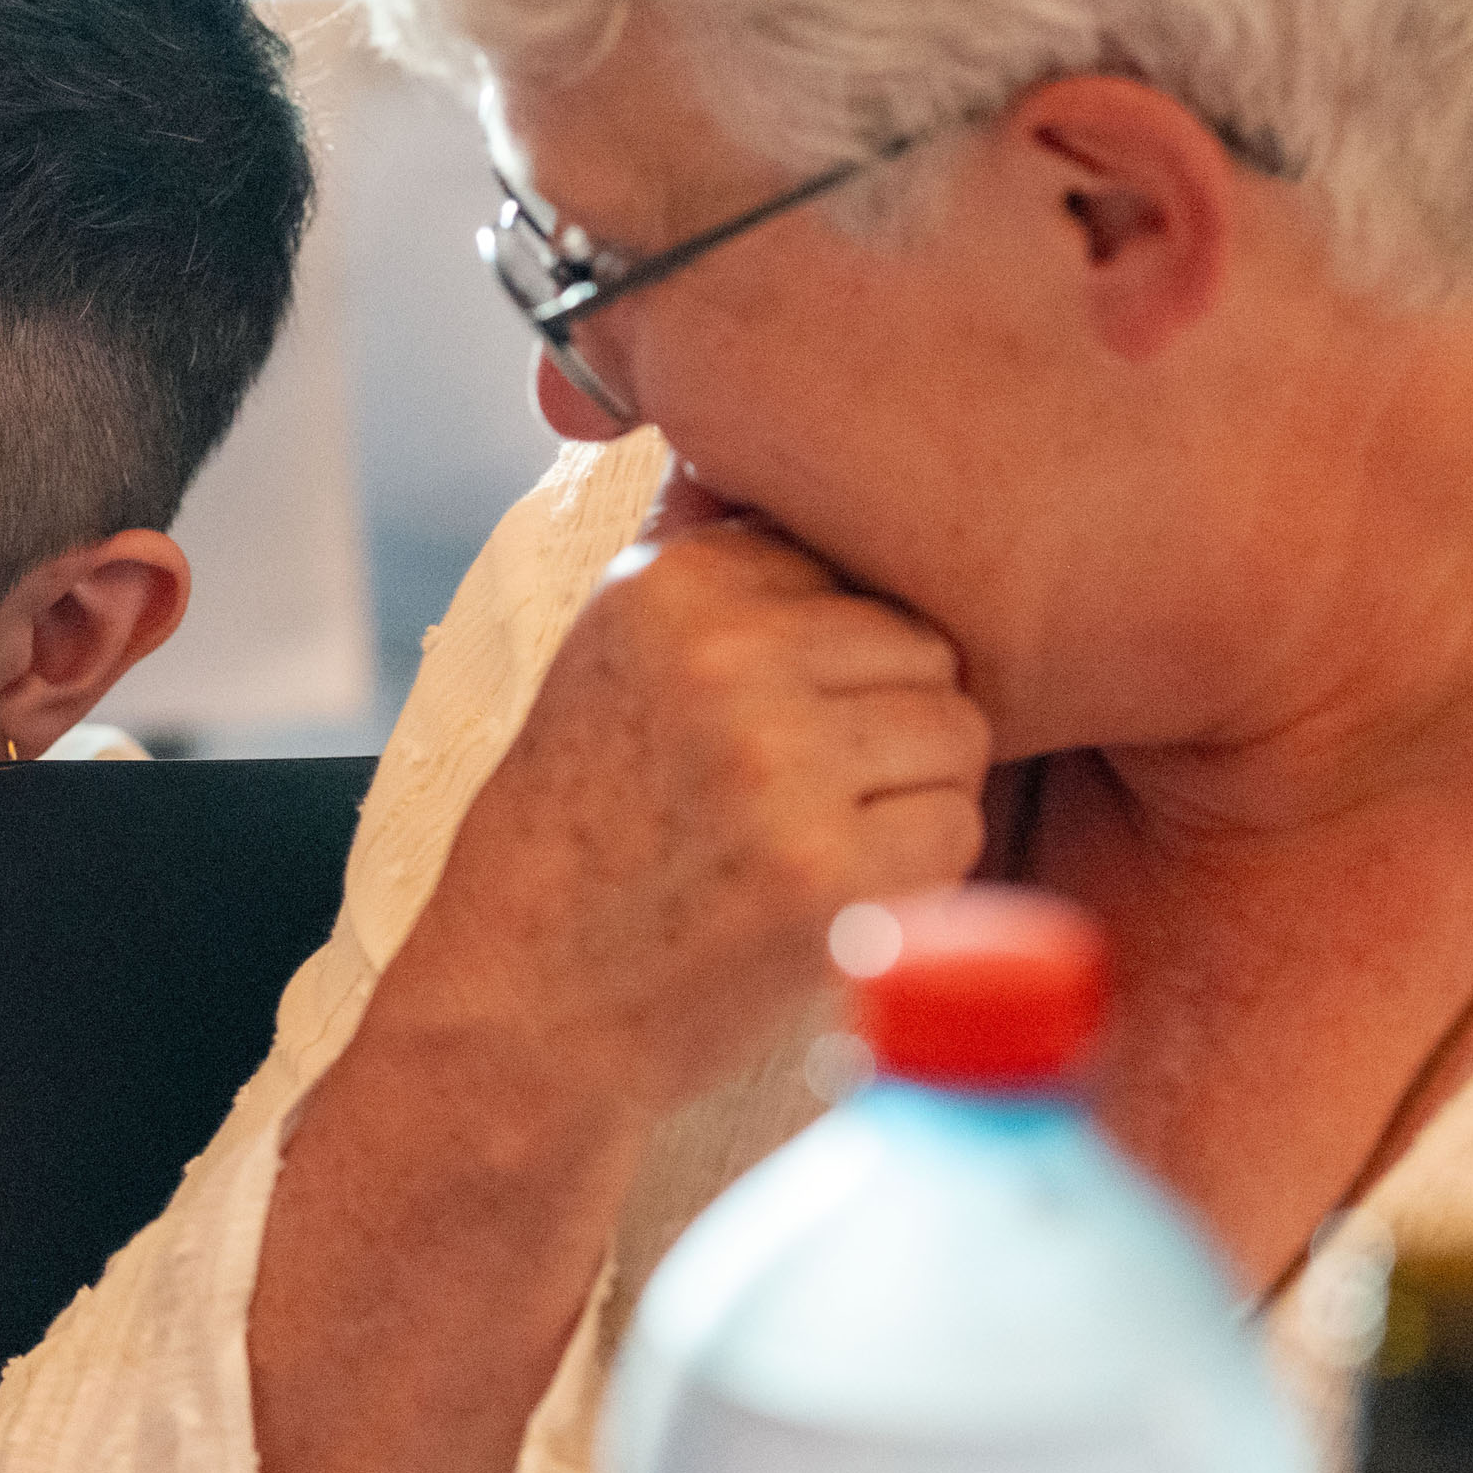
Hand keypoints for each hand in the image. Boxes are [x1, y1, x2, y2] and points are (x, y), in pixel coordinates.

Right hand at [372, 495, 994, 1140]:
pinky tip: (834, 899)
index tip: (777, 725)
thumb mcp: (603, 660)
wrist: (516, 1013)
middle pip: (923, 646)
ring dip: (915, 796)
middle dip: (891, 723)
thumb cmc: (572, 839)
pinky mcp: (824, 874)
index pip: (849, 571)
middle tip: (813, 797)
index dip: (837, 658)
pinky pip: (955, 828)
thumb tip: (808, 459)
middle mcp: (723, 656)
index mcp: (668, 585)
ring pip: (957, 733)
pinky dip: (919, 874)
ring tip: (819, 843)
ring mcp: (778, 764)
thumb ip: (707, 569)